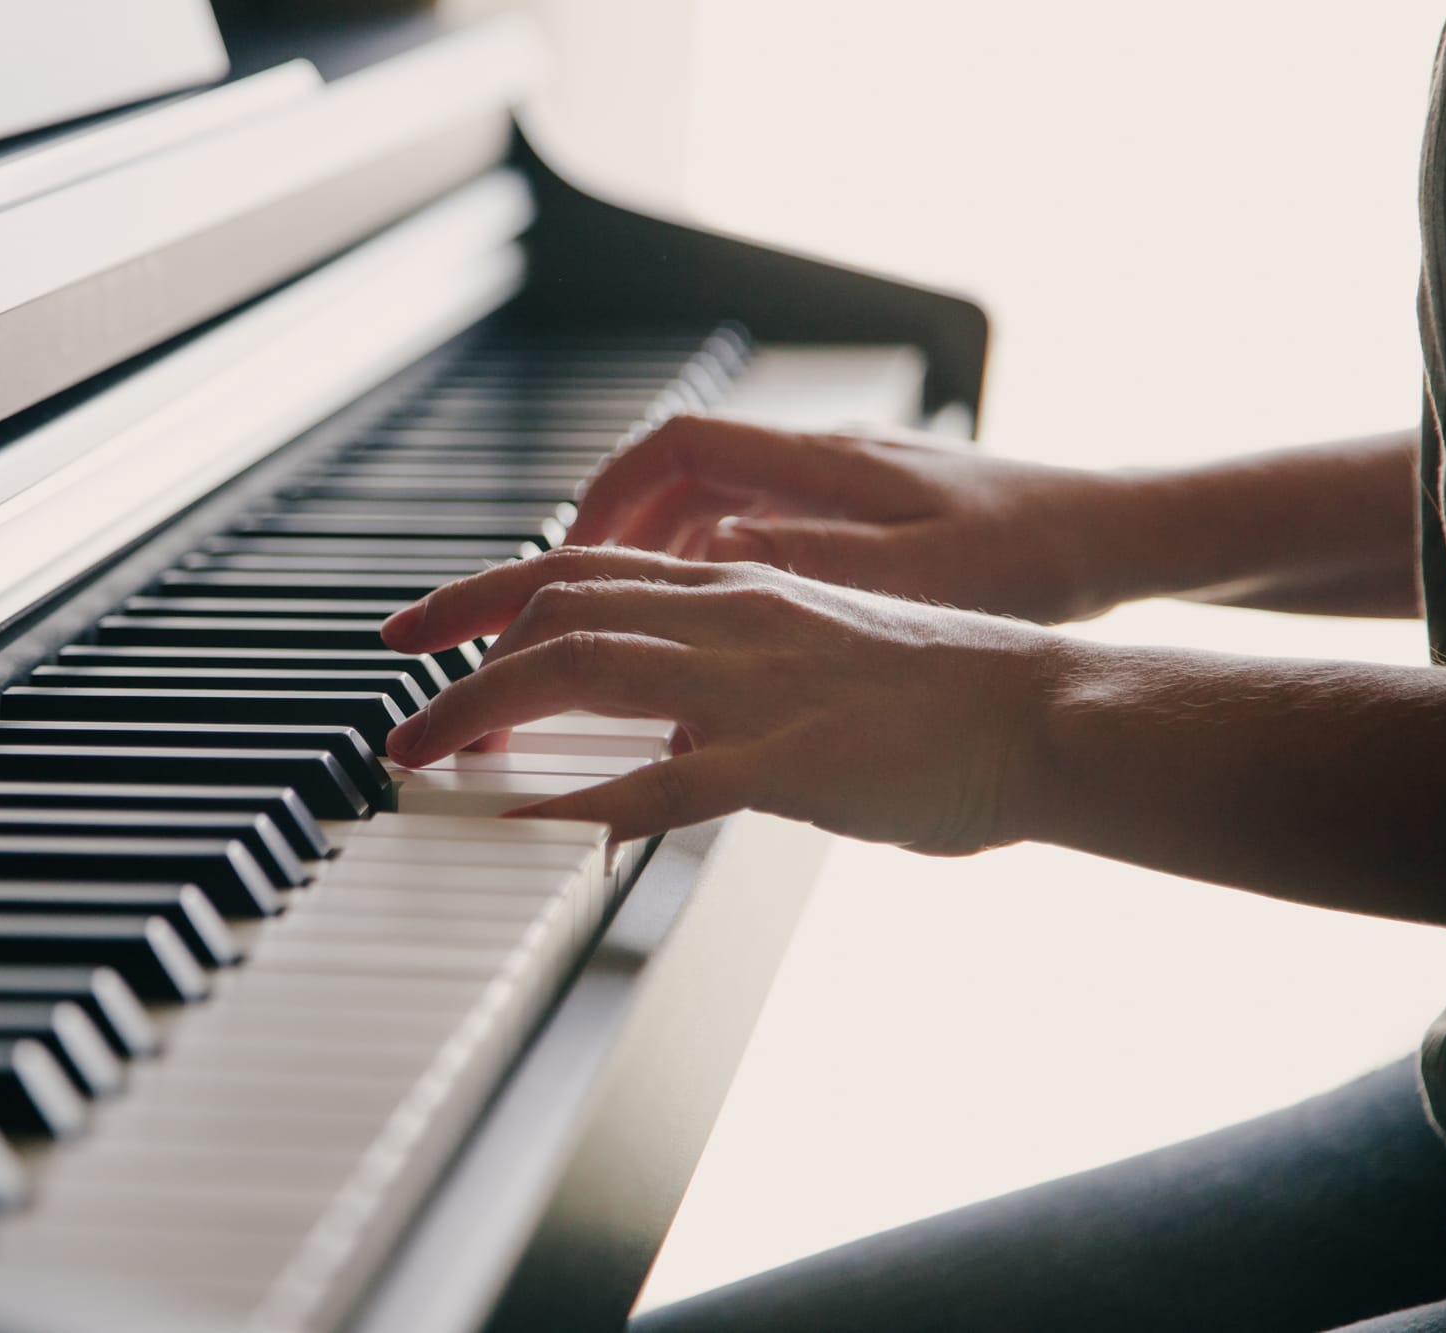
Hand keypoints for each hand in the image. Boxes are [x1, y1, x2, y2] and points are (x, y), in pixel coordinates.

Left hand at [380, 546, 1058, 848]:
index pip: (581, 567)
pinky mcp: (794, 756)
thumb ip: (733, 672)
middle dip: (455, 654)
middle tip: (398, 715)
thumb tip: (666, 718)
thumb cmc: (946, 694)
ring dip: (484, 711)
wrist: (1047, 710)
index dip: (482, 594)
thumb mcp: (818, 656)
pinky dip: (589, 801)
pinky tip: (535, 827)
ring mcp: (758, 680)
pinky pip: (667, 775)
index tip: (419, 629)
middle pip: (556, 603)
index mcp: (740, 588)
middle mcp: (733, 613)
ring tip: (426, 759)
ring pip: (584, 664)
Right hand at [566, 416, 1127, 622]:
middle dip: (618, 534)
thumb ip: (805, 565)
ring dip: (669, 562)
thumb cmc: (1035, 553)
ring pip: (723, 510)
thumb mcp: (916, 572)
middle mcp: (824, 462)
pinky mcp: (874, 521)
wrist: (1122, 539)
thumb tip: (705, 560)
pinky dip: (727, 579)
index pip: (677, 447)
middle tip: (579, 600)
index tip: (570, 548)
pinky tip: (729, 639)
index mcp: (823, 463)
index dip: (610, 492)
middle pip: (682, 478)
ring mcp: (848, 488)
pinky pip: (768, 537)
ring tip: (636, 630)